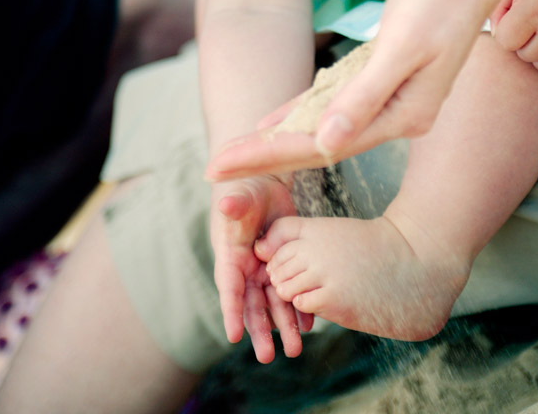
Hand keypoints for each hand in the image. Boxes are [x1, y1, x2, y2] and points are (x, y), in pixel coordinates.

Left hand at [208, 0, 496, 177]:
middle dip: (264, 153)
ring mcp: (396, 95)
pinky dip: (305, 111)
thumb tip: (326, 145)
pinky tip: (278, 120)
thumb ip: (365, 97)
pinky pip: (336, 102)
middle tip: (212, 167)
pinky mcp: (388, 72)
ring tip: (236, 151)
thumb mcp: (403, 44)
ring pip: (325, 125)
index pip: (321, 146)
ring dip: (280, 137)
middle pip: (319, 143)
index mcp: (403, 114)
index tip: (220, 166)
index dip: (266, 156)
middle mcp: (399, 114)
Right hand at [210, 176, 312, 361]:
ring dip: (284, 325)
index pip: (229, 287)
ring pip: (273, 302)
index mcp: (230, 255)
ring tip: (295, 349)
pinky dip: (299, 306)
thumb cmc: (245, 185)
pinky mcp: (284, 263)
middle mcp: (245, 267)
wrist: (265, 179)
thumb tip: (227, 207)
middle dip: (259, 330)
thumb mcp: (239, 194)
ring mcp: (265, 268)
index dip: (231, 311)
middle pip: (251, 304)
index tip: (234, 335)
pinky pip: (292, 289)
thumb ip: (234, 204)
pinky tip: (310, 324)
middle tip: (268, 356)